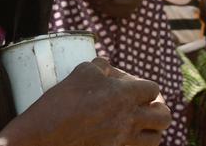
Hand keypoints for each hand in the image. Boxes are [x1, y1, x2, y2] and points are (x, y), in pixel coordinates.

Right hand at [0, 58, 170, 145]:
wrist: (42, 139)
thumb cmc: (58, 104)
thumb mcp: (80, 73)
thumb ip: (100, 67)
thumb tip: (108, 67)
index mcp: (123, 95)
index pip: (152, 89)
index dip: (146, 88)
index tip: (136, 89)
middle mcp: (129, 120)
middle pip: (163, 117)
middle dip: (158, 111)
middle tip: (146, 109)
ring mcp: (124, 141)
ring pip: (156, 139)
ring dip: (152, 131)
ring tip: (140, 127)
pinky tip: (126, 140)